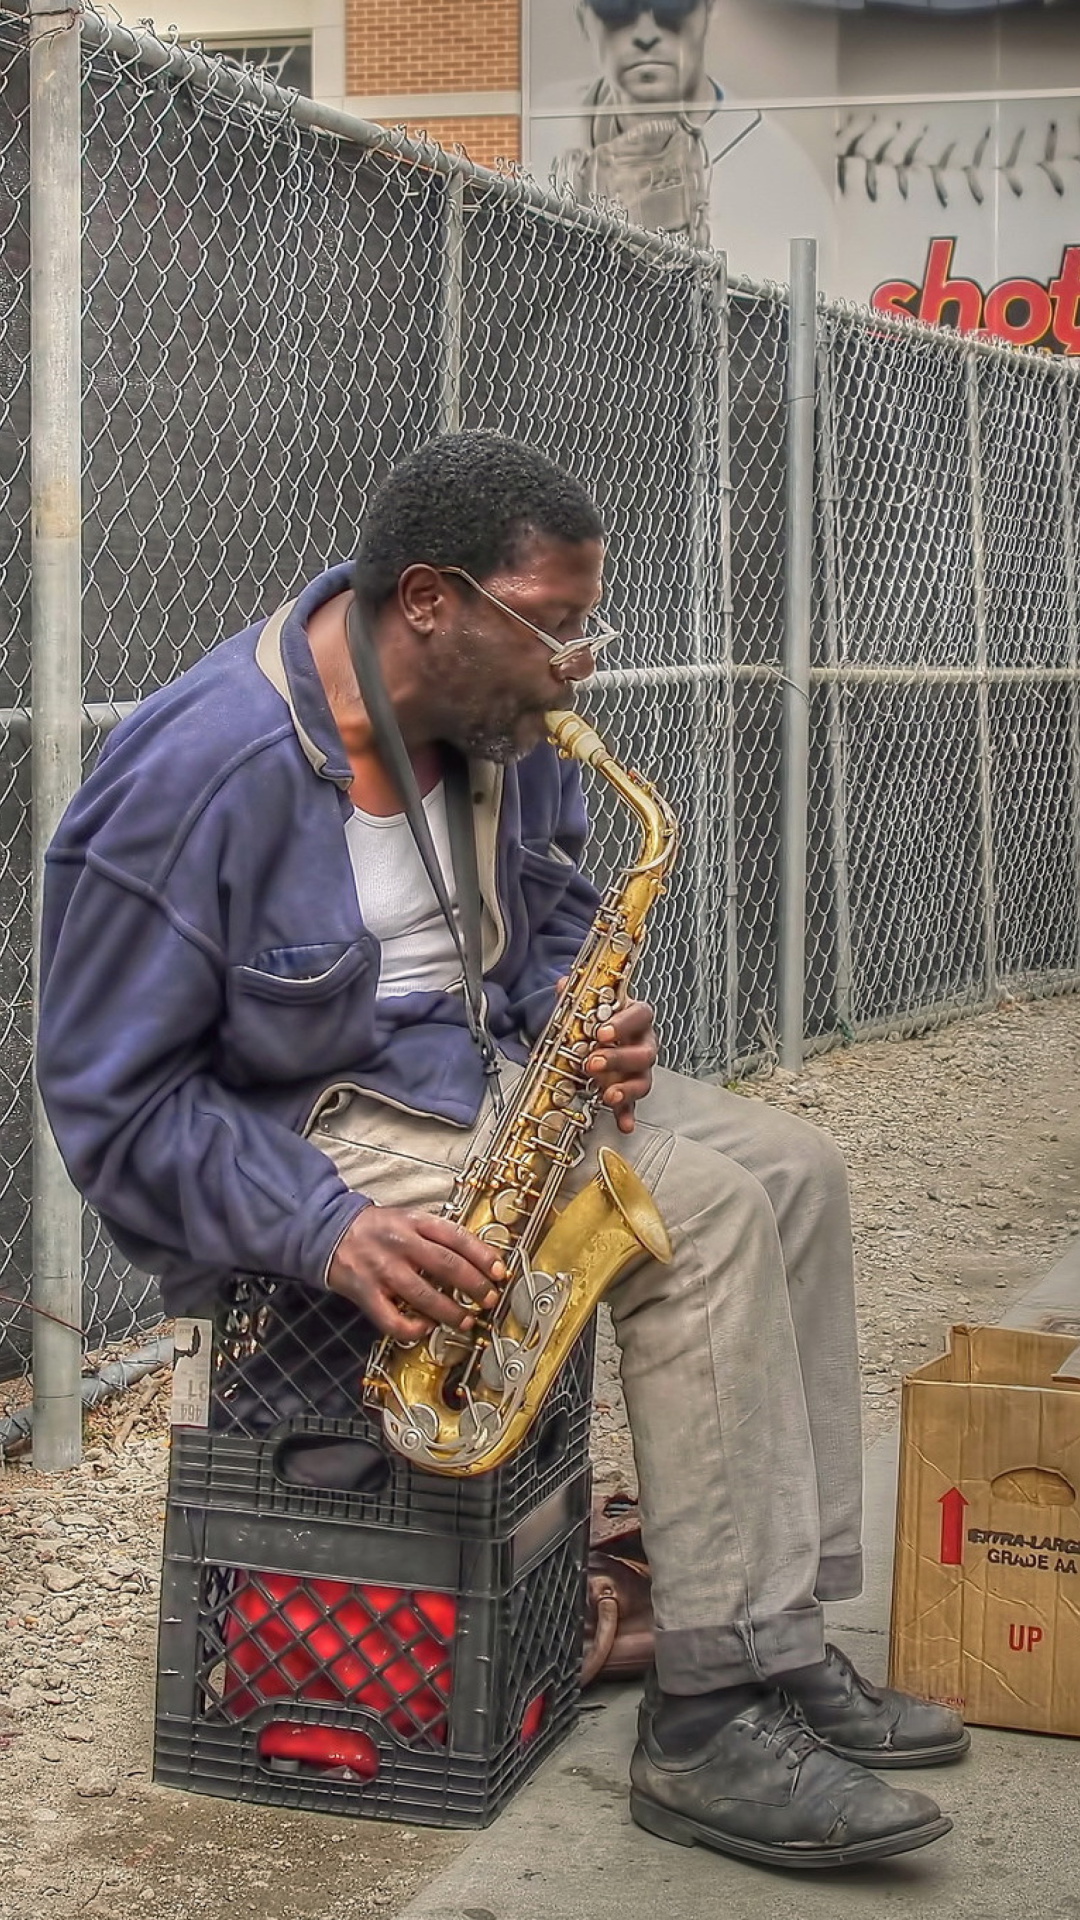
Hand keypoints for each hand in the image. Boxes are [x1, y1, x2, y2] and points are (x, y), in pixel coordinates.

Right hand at [327, 1205, 505, 1342]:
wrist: (329, 1232)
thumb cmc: (377, 1229)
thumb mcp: (408, 1219)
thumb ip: (437, 1236)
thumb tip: (477, 1260)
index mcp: (414, 1223)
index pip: (456, 1237)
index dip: (482, 1256)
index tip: (500, 1272)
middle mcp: (400, 1244)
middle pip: (446, 1266)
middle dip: (473, 1286)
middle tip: (489, 1299)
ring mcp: (382, 1270)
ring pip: (424, 1296)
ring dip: (450, 1312)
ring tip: (467, 1321)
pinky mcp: (365, 1293)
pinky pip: (392, 1319)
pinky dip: (412, 1329)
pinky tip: (425, 1328)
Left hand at [582, 995, 656, 1133]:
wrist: (601, 1033)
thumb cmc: (600, 1018)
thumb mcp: (587, 1004)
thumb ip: (576, 996)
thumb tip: (563, 984)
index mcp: (636, 1018)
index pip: (640, 1015)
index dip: (624, 1024)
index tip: (602, 1032)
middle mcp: (644, 1043)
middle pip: (644, 1053)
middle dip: (619, 1059)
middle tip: (593, 1063)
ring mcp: (639, 1069)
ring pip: (643, 1080)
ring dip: (626, 1089)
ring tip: (608, 1095)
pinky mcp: (631, 1089)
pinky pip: (633, 1104)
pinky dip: (628, 1114)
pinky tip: (624, 1124)